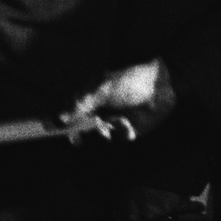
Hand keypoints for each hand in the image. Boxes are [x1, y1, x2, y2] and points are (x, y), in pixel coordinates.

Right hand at [62, 59, 176, 140]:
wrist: (159, 85)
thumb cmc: (128, 82)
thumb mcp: (102, 91)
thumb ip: (81, 106)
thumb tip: (60, 119)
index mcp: (88, 97)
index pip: (71, 113)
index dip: (67, 125)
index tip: (67, 134)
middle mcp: (99, 109)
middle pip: (84, 127)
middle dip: (88, 131)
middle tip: (90, 134)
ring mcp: (114, 119)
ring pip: (103, 134)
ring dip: (110, 130)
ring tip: (121, 122)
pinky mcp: (130, 129)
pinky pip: (121, 138)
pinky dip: (124, 134)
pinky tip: (130, 127)